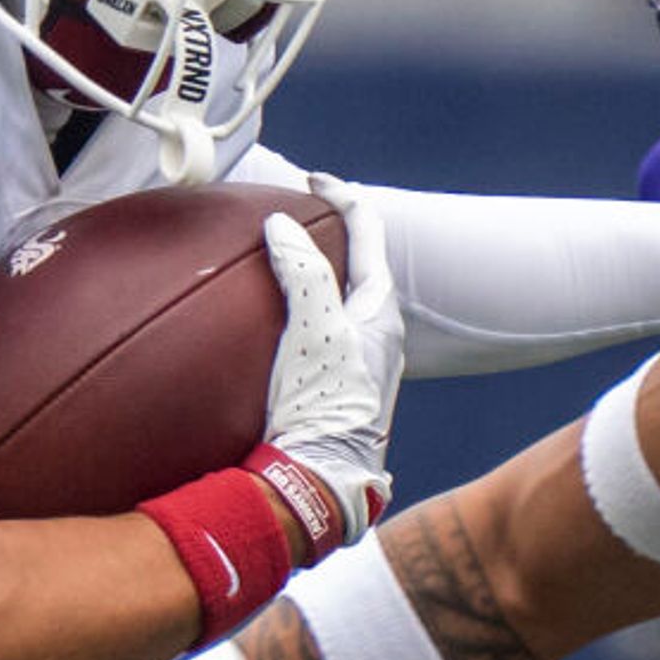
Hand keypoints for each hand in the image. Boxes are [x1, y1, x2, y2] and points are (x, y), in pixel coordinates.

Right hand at [256, 174, 401, 547]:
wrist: (319, 479)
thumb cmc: (323, 406)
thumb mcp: (313, 331)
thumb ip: (302, 273)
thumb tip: (282, 226)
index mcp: (380, 311)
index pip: (368, 231)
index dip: (341, 197)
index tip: (312, 180)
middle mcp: (379, 333)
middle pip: (360, 262)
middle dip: (331, 231)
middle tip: (297, 212)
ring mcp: (362, 360)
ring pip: (344, 296)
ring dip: (319, 270)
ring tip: (284, 256)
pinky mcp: (341, 385)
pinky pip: (327, 327)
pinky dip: (307, 305)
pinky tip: (279, 318)